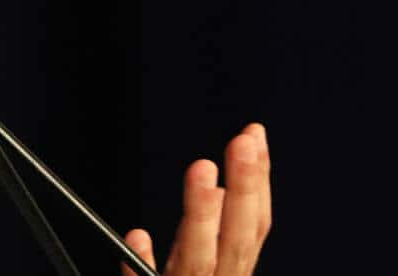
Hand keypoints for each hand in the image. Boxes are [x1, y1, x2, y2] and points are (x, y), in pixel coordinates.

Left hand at [121, 123, 271, 275]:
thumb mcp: (198, 267)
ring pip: (198, 259)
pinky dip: (144, 261)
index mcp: (230, 271)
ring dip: (202, 215)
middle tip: (242, 142)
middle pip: (237, 238)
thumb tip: (218, 190)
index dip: (258, 181)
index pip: (254, 224)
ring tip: (202, 169)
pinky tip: (139, 236)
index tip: (254, 134)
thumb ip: (208, 236)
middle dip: (244, 189)